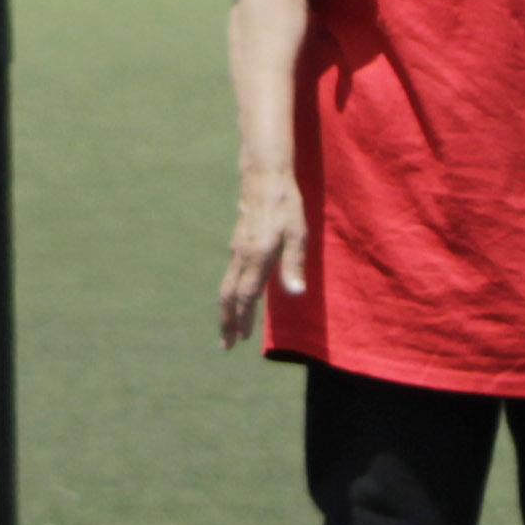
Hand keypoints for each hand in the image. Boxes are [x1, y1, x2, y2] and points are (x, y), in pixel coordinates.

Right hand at [218, 170, 305, 348]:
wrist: (264, 179)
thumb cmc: (286, 207)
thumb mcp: (298, 236)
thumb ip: (295, 266)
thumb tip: (296, 294)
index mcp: (257, 257)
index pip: (246, 295)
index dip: (244, 318)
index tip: (242, 338)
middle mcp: (241, 257)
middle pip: (228, 296)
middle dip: (227, 322)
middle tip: (226, 345)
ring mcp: (236, 251)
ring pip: (226, 287)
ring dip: (226, 311)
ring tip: (227, 329)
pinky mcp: (237, 245)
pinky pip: (230, 276)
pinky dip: (229, 294)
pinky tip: (236, 300)